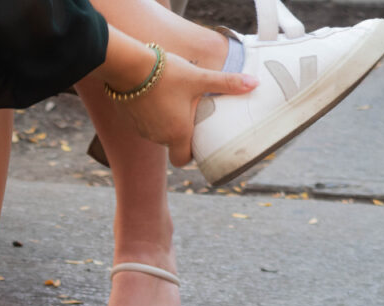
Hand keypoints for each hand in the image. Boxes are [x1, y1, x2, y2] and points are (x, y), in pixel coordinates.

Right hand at [122, 52, 256, 165]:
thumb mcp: (199, 78)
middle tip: (188, 110)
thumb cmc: (165, 74)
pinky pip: (143, 123)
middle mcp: (158, 137)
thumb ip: (227, 83)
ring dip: (164, 121)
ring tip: (170, 99)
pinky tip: (153, 96)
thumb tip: (255, 84)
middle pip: (172, 143)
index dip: (191, 153)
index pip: (183, 160)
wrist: (128, 67)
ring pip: (157, 132)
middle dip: (180, 130)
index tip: (197, 139)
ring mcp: (141, 130)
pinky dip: (149, 114)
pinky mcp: (129, 121)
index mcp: (177, 133)